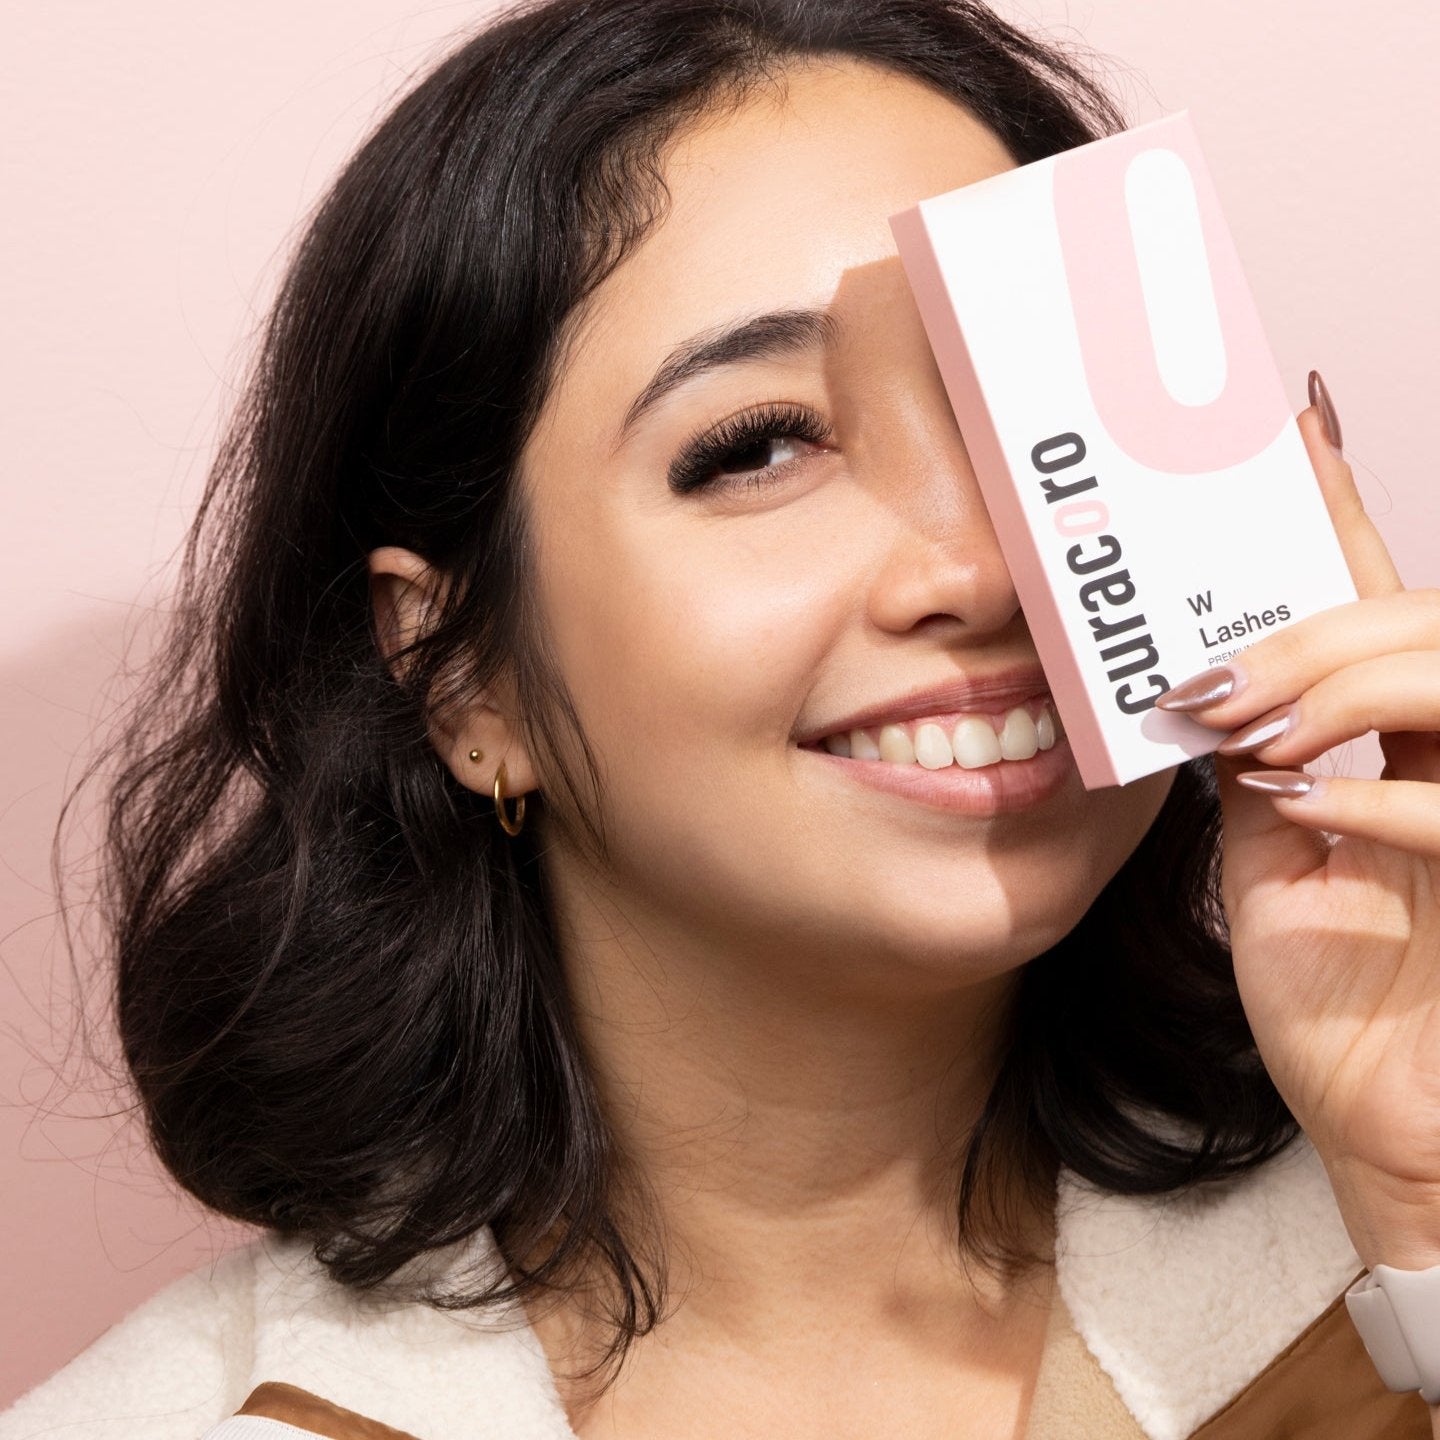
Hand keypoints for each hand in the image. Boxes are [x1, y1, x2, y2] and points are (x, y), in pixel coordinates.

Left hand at [1156, 381, 1439, 1271]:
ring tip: (1251, 738)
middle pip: (1410, 619)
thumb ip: (1254, 767)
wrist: (1385, 1119)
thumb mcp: (1269, 857)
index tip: (1295, 421)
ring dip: (1336, 690)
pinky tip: (1305, 807)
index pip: (1372, 598)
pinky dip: (1373, 799)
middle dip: (1302, 635)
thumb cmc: (1337, 992)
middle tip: (1207, 684)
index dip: (1338, 507)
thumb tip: (1202, 693)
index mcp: (1400, 742)